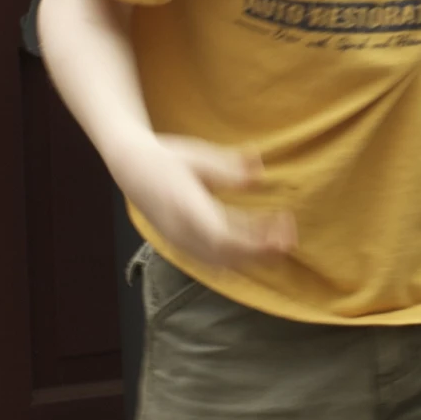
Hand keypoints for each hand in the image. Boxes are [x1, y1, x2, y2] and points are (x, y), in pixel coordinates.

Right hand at [108, 133, 295, 272]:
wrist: (131, 168)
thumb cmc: (168, 157)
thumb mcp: (199, 156)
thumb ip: (229, 168)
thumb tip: (259, 172)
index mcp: (187, 208)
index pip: (223, 238)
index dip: (255, 242)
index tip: (280, 231)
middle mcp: (182, 231)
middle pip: (227, 257)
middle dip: (261, 253)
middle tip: (289, 238)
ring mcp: (181, 241)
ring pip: (221, 263)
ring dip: (252, 257)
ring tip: (279, 240)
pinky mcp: (182, 244)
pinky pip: (213, 260)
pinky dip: (237, 257)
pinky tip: (258, 244)